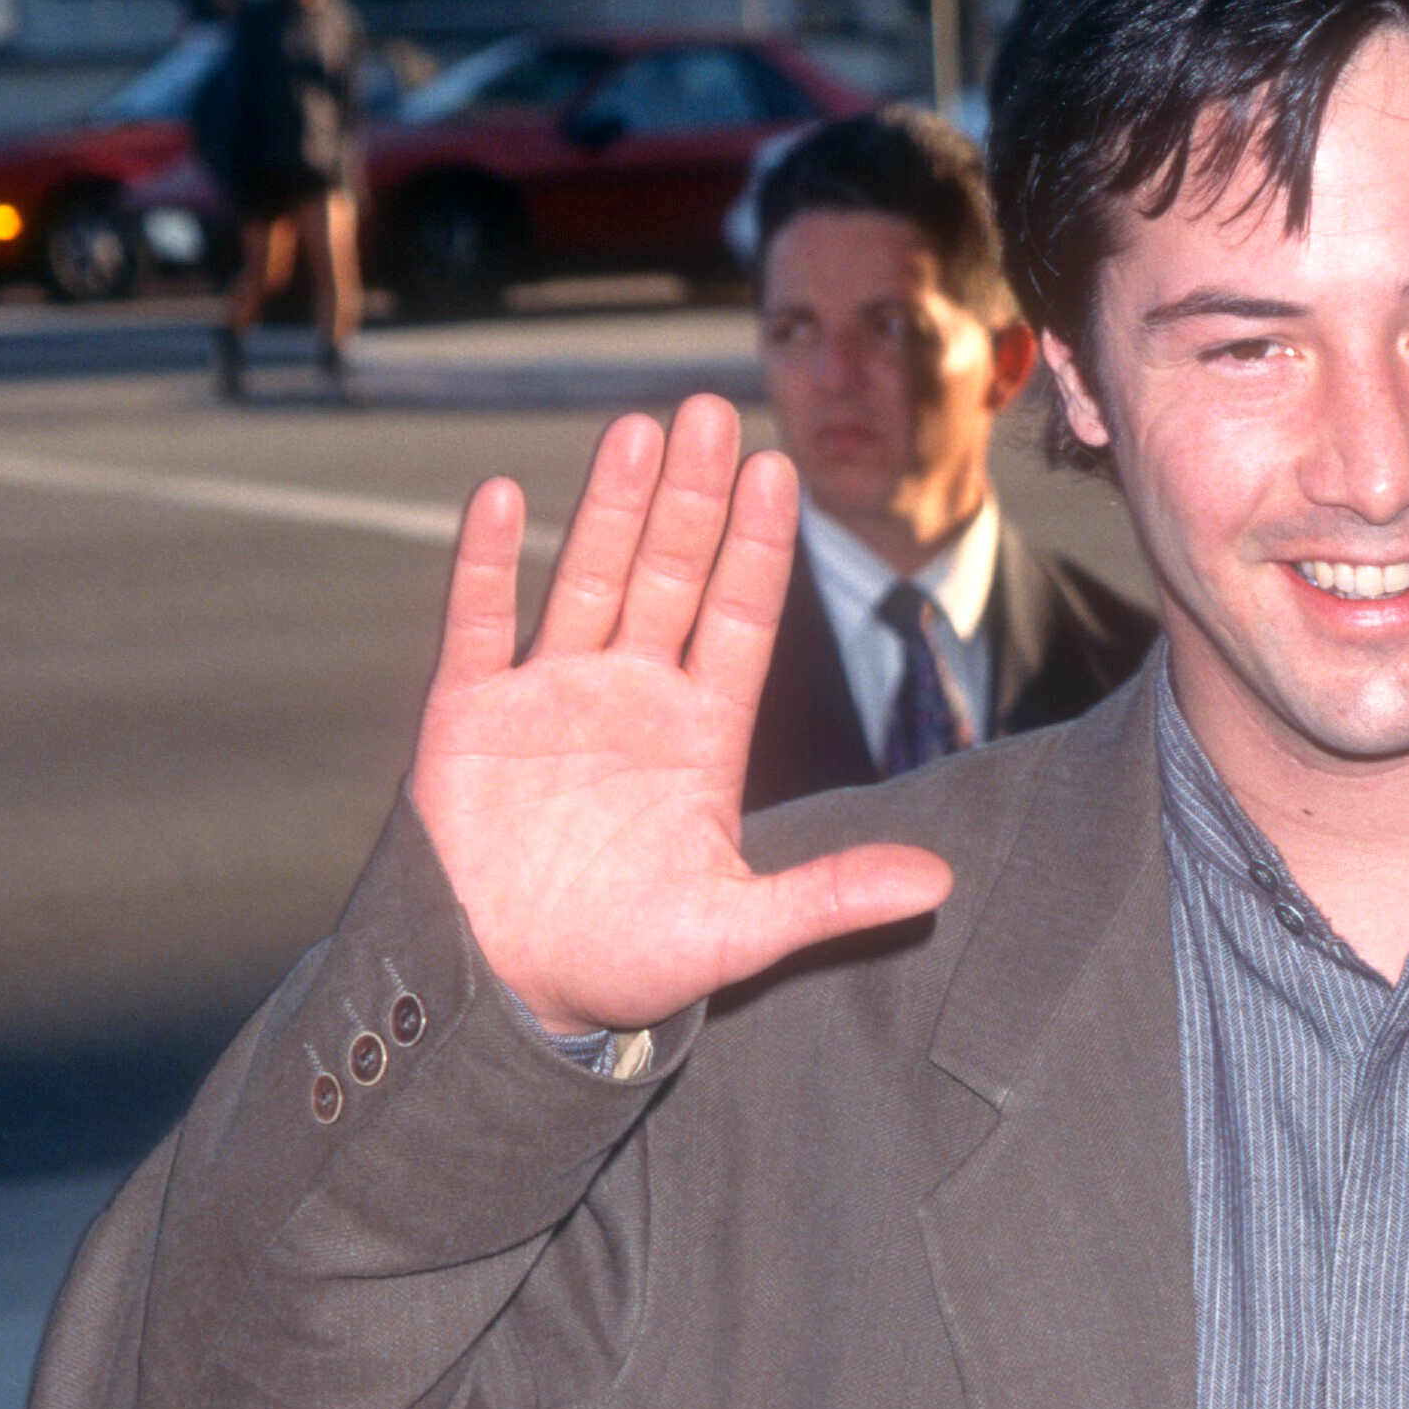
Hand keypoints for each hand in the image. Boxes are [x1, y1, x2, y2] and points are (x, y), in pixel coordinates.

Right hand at [410, 396, 952, 1036]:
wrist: (511, 999)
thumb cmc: (625, 965)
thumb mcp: (739, 934)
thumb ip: (832, 899)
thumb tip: (940, 885)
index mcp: (700, 739)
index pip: (739, 620)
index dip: (758, 548)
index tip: (782, 471)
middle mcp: (630, 699)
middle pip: (670, 577)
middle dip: (693, 497)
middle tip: (713, 410)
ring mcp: (548, 698)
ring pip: (588, 578)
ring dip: (611, 507)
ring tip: (639, 427)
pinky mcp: (468, 715)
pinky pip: (478, 623)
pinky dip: (486, 562)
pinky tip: (506, 497)